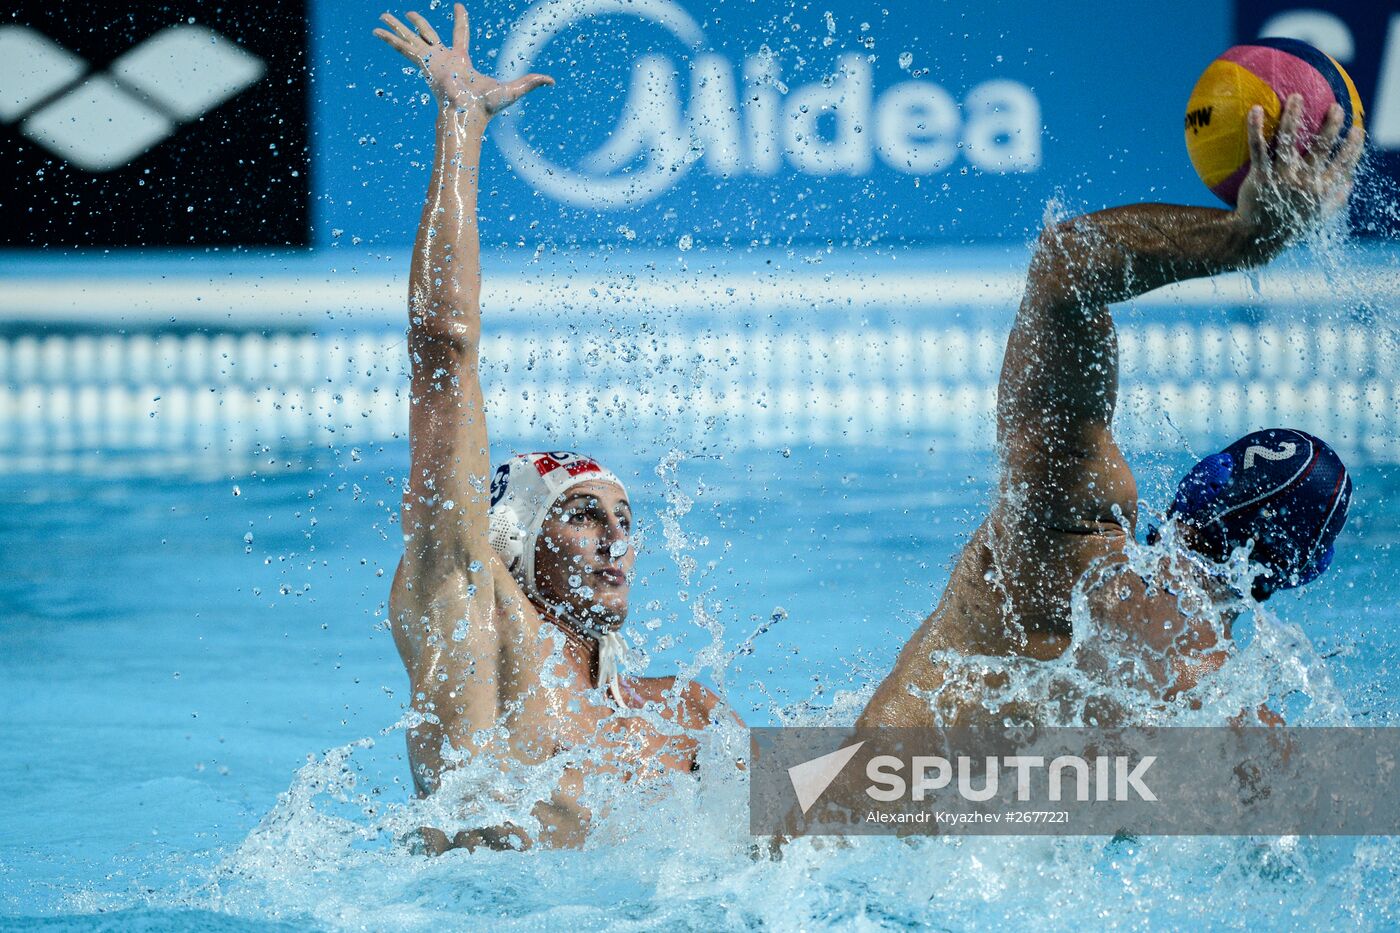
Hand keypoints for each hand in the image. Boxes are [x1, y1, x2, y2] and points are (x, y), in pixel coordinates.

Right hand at [374, 4, 552, 118]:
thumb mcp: (513, 88)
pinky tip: (376, 31)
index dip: (460, 21)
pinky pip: (402, 47)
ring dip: (396, 27)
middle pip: (428, 34)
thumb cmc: (488, 105)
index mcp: (461, 60)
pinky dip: (389, 39)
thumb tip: (553, 81)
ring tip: (382, 17)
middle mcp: (443, 59)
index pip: (460, 35)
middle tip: (408, 13)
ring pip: (410, 38)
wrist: (468, 113)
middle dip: (418, 24)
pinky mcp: (422, 63)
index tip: (459, 6)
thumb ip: (531, 82)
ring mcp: (430, 60)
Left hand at [1234, 94, 1364, 244]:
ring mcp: (1281, 178)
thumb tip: (1350, 185)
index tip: (1358, 129)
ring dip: (1293, 116)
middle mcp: (1304, 182)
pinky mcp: (1260, 177)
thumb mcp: (1314, 218)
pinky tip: (1254, 109)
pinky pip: (1258, 148)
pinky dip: (1255, 128)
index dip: (1353, 147)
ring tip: (1296, 97)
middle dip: (1331, 125)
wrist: (1254, 239)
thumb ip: (1333, 201)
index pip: (1344, 165)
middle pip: (1322, 147)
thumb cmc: (1285, 226)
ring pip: (1289, 141)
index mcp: (1321, 191)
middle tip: (1335, 107)